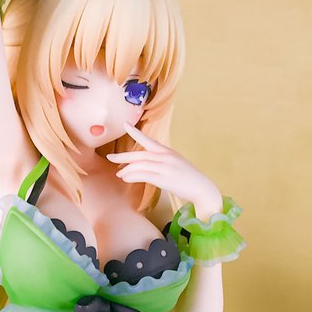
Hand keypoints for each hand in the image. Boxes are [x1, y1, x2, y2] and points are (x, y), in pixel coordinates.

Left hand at [106, 122, 222, 219]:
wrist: (201, 188)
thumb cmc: (188, 178)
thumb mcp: (176, 163)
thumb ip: (163, 159)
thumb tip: (150, 160)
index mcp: (167, 151)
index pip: (148, 139)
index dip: (135, 132)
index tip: (125, 124)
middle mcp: (164, 156)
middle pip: (139, 154)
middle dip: (123, 156)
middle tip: (110, 157)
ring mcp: (163, 166)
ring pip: (139, 165)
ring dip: (126, 170)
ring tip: (119, 174)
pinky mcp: (163, 178)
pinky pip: (143, 175)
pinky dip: (132, 176)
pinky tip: (125, 178)